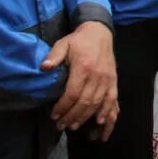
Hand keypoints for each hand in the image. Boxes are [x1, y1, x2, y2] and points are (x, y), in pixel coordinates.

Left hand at [42, 21, 118, 139]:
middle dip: (71, 116)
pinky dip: (106, 111)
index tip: (54, 115)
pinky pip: (111, 98)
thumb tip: (44, 67)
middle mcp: (96, 75)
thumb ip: (54, 55)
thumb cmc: (79, 40)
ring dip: (85, 117)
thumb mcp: (64, 43)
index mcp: (83, 67)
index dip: (63, 107)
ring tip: (73, 125)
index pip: (72, 93)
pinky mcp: (113, 80)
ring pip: (96, 103)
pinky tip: (98, 121)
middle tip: (61, 125)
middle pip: (84, 102)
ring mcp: (107, 79)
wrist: (100, 32)